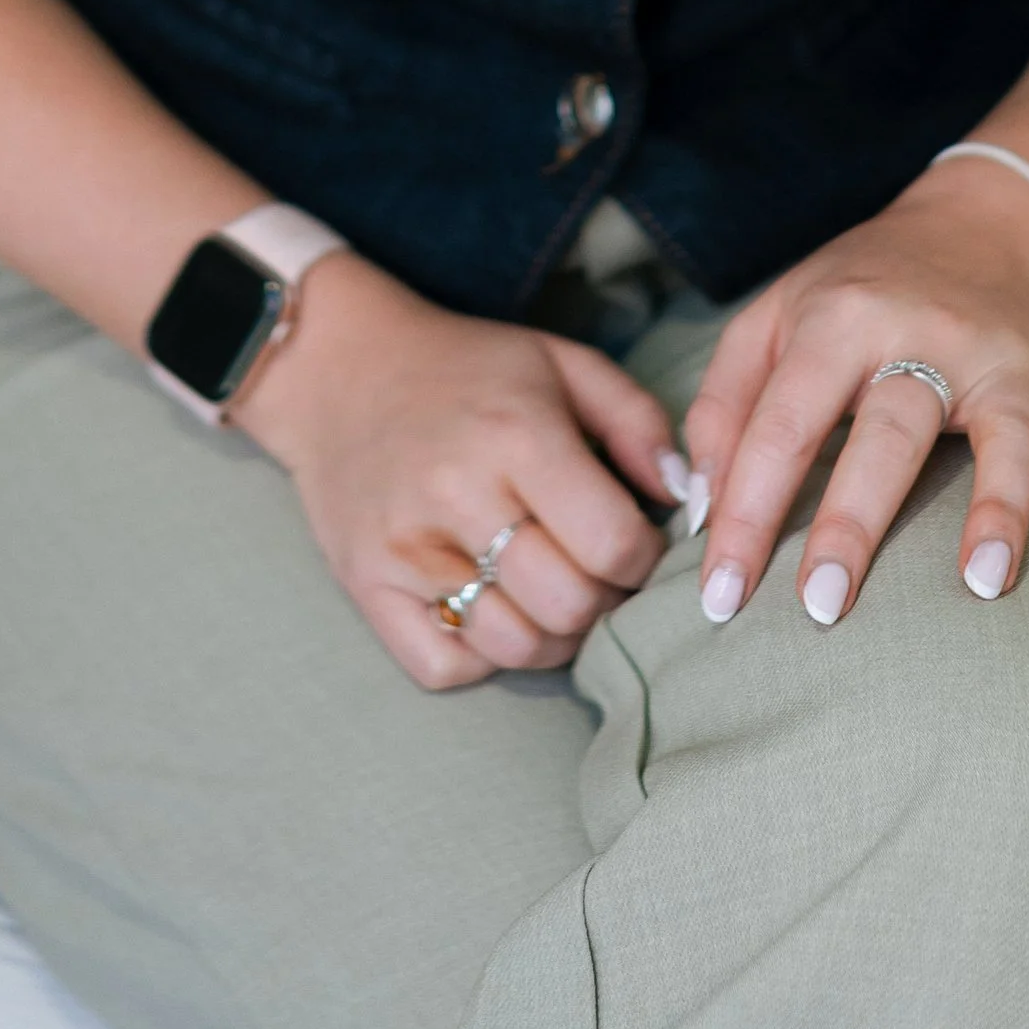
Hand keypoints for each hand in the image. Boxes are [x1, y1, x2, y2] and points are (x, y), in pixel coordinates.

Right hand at [237, 252, 681, 687]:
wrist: (341, 369)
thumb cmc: (467, 369)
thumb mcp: (562, 363)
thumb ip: (640, 422)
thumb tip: (687, 499)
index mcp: (516, 434)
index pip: (612, 543)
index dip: (644, 559)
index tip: (636, 543)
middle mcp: (457, 494)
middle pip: (569, 605)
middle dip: (603, 600)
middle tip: (597, 573)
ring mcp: (405, 547)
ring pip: (514, 645)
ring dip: (552, 635)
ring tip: (553, 593)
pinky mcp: (366, 585)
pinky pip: (445, 665)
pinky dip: (483, 654)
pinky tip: (493, 606)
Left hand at [681, 170, 1028, 627]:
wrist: (983, 225)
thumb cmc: (859, 292)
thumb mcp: (773, 318)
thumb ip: (724, 407)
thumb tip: (702, 513)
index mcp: (841, 318)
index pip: (782, 423)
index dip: (747, 511)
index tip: (721, 598)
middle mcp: (927, 334)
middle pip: (888, 429)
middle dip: (854, 519)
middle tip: (820, 608)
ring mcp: (1010, 362)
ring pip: (1007, 435)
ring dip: (999, 508)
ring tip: (980, 587)